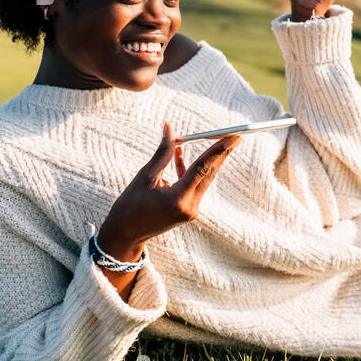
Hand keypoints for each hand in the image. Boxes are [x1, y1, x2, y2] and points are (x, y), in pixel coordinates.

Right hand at [97, 121, 240, 261]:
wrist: (126, 233)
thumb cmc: (131, 204)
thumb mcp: (146, 175)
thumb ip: (163, 152)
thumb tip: (170, 127)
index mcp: (178, 198)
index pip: (202, 169)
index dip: (218, 151)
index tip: (233, 137)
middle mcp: (189, 206)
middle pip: (209, 174)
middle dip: (221, 154)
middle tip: (235, 135)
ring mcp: (192, 211)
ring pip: (204, 180)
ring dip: (206, 160)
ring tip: (214, 139)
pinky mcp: (190, 211)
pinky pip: (195, 186)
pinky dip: (191, 172)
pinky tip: (180, 157)